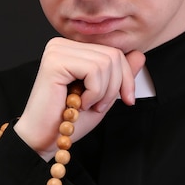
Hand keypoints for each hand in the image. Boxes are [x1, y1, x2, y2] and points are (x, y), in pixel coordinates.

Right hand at [14, 37, 144, 159]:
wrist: (44, 140)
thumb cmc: (68, 121)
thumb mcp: (103, 95)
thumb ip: (119, 75)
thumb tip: (140, 54)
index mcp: (72, 49)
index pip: (114, 51)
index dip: (127, 77)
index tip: (127, 100)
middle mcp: (62, 45)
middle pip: (113, 55)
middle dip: (116, 86)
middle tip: (99, 106)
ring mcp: (57, 50)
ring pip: (106, 62)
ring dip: (104, 92)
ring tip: (88, 105)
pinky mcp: (55, 61)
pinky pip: (93, 69)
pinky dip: (95, 92)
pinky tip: (79, 103)